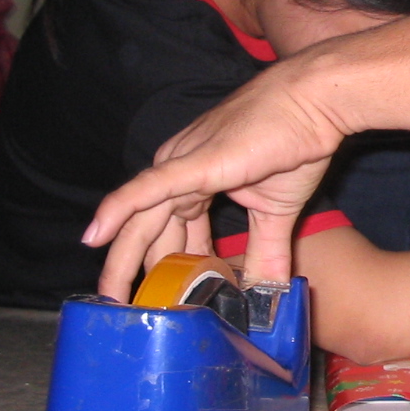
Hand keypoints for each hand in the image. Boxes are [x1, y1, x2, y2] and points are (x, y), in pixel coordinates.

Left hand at [84, 60, 348, 300]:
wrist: (315, 102)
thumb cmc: (296, 142)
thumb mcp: (278, 212)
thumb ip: (267, 251)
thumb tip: (271, 292)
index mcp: (196, 180)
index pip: (170, 230)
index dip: (166, 266)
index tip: (165, 300)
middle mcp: (178, 170)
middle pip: (146, 230)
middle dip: (132, 271)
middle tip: (120, 309)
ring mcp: (182, 164)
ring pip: (140, 219)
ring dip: (121, 259)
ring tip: (108, 295)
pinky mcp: (193, 163)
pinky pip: (147, 190)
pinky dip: (118, 210)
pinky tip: (94, 237)